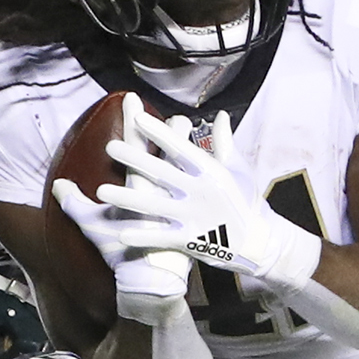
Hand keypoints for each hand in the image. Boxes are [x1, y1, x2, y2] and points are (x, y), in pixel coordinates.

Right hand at [50, 102, 193, 326]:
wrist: (149, 283)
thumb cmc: (119, 255)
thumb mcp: (95, 228)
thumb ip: (76, 204)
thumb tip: (58, 184)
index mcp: (137, 189)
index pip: (134, 149)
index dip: (132, 123)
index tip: (133, 100)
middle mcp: (160, 192)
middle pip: (166, 153)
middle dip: (170, 131)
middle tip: (176, 110)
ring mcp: (178, 205)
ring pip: (185, 168)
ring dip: (189, 145)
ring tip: (191, 124)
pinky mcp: (192, 218)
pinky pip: (202, 194)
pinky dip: (207, 178)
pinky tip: (210, 160)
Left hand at [94, 105, 323, 294]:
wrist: (257, 242)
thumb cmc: (245, 201)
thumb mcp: (237, 170)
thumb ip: (225, 143)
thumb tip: (220, 116)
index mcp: (210, 171)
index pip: (180, 147)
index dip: (159, 132)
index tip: (138, 116)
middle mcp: (199, 191)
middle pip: (161, 172)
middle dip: (135, 159)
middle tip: (110, 146)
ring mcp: (193, 217)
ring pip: (154, 205)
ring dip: (126, 199)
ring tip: (101, 191)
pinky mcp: (190, 240)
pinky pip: (161, 237)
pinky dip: (142, 236)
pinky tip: (120, 233)